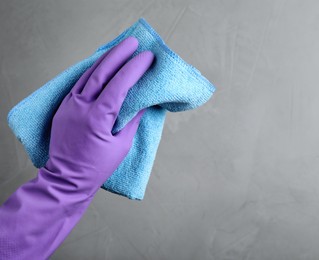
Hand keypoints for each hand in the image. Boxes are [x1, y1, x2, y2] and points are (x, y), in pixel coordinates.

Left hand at [46, 36, 153, 196]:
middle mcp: (81, 106)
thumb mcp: (121, 145)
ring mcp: (70, 105)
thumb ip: (131, 120)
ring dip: (105, 60)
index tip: (148, 57)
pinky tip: (102, 66)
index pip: (119, 84)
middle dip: (119, 55)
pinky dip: (92, 72)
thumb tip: (143, 102)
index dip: (134, 69)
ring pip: (88, 75)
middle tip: (133, 42)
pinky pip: (79, 83)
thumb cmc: (98, 167)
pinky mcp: (64, 107)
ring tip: (120, 49)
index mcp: (98, 117)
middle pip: (101, 72)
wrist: (67, 179)